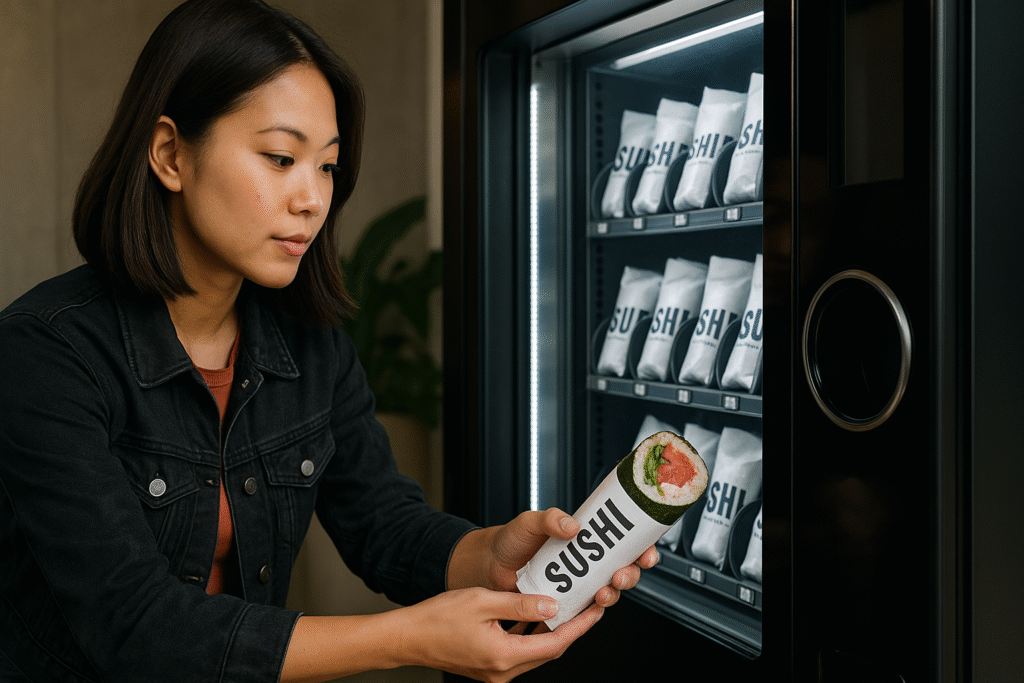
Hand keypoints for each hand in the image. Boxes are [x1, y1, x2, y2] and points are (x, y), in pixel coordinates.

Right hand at [400, 587, 604, 682]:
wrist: (407, 637)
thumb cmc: (437, 618)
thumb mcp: (483, 600)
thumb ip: (520, 604)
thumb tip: (552, 605)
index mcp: (505, 655)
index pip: (555, 643)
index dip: (579, 626)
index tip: (595, 610)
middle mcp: (503, 671)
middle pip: (549, 650)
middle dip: (571, 628)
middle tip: (588, 606)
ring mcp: (495, 672)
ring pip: (535, 651)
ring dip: (552, 631)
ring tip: (568, 607)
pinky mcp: (488, 667)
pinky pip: (520, 651)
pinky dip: (532, 634)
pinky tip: (535, 616)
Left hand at [487, 507, 659, 607]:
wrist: (488, 565)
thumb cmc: (511, 540)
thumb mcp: (529, 522)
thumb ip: (549, 519)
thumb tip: (571, 526)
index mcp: (586, 538)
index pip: (623, 542)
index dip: (641, 548)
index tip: (645, 553)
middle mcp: (586, 562)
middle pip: (623, 570)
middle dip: (629, 575)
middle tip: (619, 575)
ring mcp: (577, 584)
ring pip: (608, 592)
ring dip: (612, 594)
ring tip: (601, 593)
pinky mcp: (564, 604)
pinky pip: (585, 611)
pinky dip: (591, 612)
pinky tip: (587, 609)